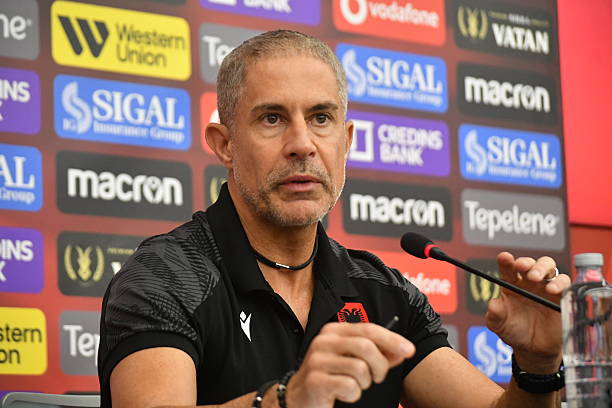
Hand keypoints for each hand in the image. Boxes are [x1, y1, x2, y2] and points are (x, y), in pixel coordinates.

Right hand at [285, 322, 413, 407]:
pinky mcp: (315, 380)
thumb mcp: (353, 360)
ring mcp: (317, 360)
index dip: (391, 339)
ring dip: (364, 383)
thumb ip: (377, 354)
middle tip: (377, 378)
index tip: (409, 350)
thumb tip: (403, 351)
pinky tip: (343, 394)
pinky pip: (350, 387)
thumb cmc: (331, 377)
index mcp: (333, 331)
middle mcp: (323, 341)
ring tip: (355, 385)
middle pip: (366, 347)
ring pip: (360, 369)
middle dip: (380, 366)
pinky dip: (353, 394)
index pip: (368, 329)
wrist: (300, 397)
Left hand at [485, 252, 570, 372]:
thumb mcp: (499, 325)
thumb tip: (493, 304)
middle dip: (527, 262)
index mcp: (510, 283)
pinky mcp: (562, 297)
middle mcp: (529, 282)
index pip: (507, 267)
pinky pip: (565, 284)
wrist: (533, 349)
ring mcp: (546, 288)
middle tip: (523, 267)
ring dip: (543, 269)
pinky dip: (561, 283)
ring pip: (549, 268)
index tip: (504, 258)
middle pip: (530, 263)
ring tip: (537, 279)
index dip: (505, 260)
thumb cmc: (513, 331)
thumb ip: (495, 315)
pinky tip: (554, 290)